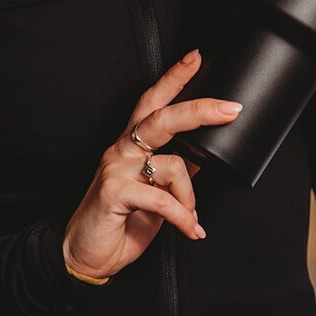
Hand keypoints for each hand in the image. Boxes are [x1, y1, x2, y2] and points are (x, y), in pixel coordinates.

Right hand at [61, 50, 243, 278]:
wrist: (85, 257)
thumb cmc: (118, 224)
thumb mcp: (155, 195)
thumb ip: (175, 172)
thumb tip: (204, 157)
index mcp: (131, 146)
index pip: (153, 102)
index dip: (174, 78)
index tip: (196, 57)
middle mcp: (121, 151)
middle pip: (161, 117)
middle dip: (198, 110)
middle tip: (230, 109)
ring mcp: (116, 169)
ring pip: (172, 162)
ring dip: (191, 195)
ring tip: (191, 217)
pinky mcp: (114, 191)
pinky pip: (163, 199)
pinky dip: (183, 217)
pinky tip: (190, 230)